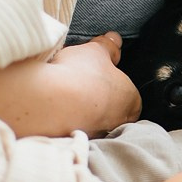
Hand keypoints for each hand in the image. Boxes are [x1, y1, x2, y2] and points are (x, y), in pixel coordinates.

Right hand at [0, 33, 140, 137]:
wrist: (49, 102)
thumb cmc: (80, 74)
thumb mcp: (96, 51)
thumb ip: (108, 46)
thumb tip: (115, 39)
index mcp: (131, 100)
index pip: (128, 94)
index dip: (113, 83)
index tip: (97, 73)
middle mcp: (118, 122)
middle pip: (111, 108)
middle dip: (97, 97)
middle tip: (80, 82)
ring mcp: (96, 135)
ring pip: (91, 119)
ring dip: (80, 109)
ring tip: (63, 93)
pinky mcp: (75, 142)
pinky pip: (73, 128)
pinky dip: (65, 119)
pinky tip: (53, 107)